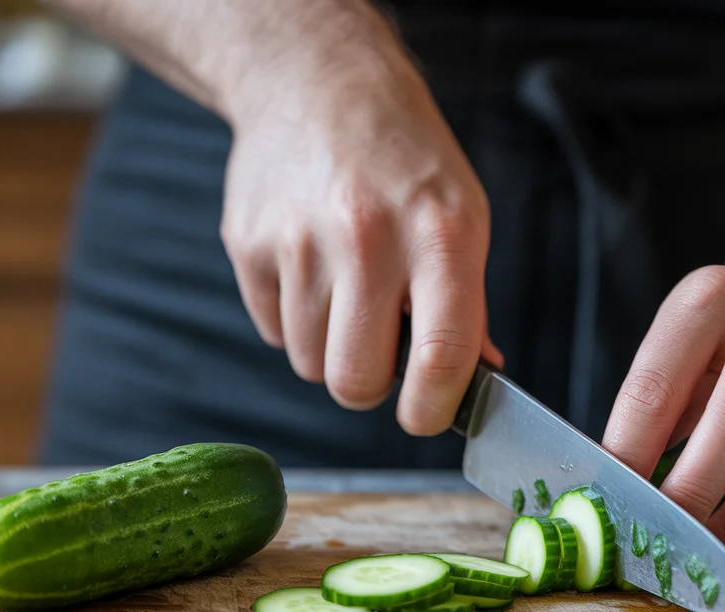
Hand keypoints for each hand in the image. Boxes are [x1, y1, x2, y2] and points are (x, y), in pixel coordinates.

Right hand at [219, 9, 499, 435]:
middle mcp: (367, 239)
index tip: (427, 415)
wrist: (319, 83)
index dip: (433, 409)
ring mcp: (299, 242)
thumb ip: (469, 304)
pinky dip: (295, 320)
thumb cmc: (405, 160)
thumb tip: (477, 379)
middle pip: (356, 382)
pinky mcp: (248, 245)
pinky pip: (274, 332)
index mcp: (439, 235)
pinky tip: (312, 268)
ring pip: (311, 364)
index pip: (441, 356)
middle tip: (381, 350)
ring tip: (347, 290)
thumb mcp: (463, 215)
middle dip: (372, 385)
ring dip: (332, 347)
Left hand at [602, 266, 724, 555]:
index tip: (617, 505)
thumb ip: (648, 413)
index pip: (658, 387)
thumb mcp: (677, 353)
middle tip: (669, 542)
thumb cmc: (721, 347)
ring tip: (715, 549)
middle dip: (696, 495)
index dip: (631, 455)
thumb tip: (612, 499)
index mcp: (709, 298)